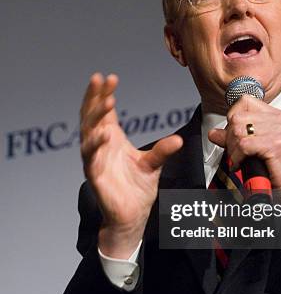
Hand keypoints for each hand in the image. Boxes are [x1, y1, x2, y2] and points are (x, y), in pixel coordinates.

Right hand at [80, 73, 182, 257]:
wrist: (131, 216)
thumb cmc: (138, 189)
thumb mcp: (154, 165)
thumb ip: (163, 150)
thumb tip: (179, 139)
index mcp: (112, 139)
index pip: (105, 111)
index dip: (104, 94)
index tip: (111, 77)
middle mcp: (101, 146)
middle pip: (92, 116)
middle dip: (95, 97)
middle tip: (101, 79)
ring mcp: (95, 160)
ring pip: (89, 133)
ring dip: (95, 116)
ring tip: (107, 101)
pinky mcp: (94, 176)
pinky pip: (91, 158)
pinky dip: (96, 145)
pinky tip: (104, 134)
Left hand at [208, 95, 280, 190]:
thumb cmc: (277, 165)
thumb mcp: (255, 145)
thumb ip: (234, 136)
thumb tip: (214, 133)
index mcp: (275, 115)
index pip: (244, 101)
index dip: (232, 116)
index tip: (233, 133)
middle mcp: (278, 119)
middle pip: (237, 117)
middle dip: (230, 137)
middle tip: (234, 150)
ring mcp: (278, 130)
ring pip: (238, 131)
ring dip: (233, 148)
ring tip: (238, 157)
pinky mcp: (275, 144)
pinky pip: (244, 145)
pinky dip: (237, 157)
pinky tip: (241, 163)